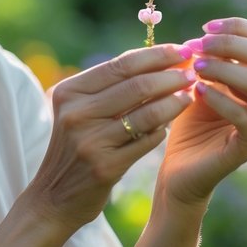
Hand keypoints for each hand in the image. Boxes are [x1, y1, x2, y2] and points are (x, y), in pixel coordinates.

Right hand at [24, 44, 195, 235]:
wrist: (54, 197)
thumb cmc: (75, 145)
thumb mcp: (79, 110)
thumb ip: (109, 86)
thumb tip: (155, 56)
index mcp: (69, 92)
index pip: (120, 65)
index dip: (155, 55)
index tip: (181, 49)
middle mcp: (76, 113)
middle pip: (136, 86)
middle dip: (170, 75)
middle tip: (192, 71)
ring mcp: (90, 141)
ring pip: (146, 113)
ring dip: (174, 101)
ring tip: (190, 94)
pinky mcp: (105, 166)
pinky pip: (146, 141)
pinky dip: (162, 130)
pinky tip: (171, 125)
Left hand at [156, 18, 246, 209]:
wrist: (182, 168)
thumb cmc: (190, 121)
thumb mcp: (200, 81)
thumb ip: (209, 57)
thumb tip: (207, 31)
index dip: (237, 28)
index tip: (204, 28)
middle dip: (228, 44)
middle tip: (198, 46)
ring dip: (223, 68)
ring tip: (195, 68)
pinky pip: (244, 115)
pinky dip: (219, 98)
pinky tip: (196, 91)